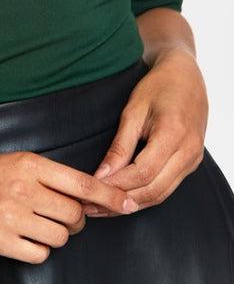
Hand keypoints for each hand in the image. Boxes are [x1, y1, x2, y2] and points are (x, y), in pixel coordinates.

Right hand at [0, 149, 138, 263]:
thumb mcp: (12, 163)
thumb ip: (44, 176)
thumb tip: (82, 195)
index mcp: (28, 164)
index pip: (80, 181)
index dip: (108, 195)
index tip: (127, 203)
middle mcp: (23, 188)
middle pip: (74, 214)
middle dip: (75, 220)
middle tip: (61, 218)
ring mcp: (11, 215)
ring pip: (60, 237)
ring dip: (55, 236)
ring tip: (36, 227)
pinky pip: (39, 254)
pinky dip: (36, 250)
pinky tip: (22, 239)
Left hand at [82, 48, 207, 216]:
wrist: (186, 75)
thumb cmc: (157, 86)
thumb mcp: (134, 109)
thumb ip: (120, 144)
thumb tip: (102, 174)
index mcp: (173, 134)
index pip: (143, 172)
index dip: (116, 185)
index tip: (90, 190)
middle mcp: (189, 152)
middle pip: (153, 190)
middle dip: (120, 202)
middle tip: (90, 207)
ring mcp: (193, 160)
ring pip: (161, 194)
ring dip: (131, 204)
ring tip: (101, 208)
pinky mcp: (192, 163)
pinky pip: (167, 188)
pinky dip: (144, 196)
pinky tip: (122, 198)